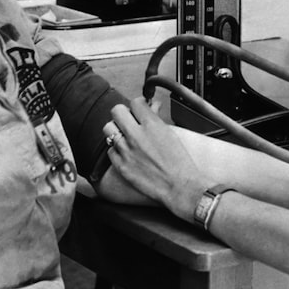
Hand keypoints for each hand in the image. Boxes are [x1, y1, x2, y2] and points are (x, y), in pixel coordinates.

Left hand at [105, 98, 202, 219]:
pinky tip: (126, 153)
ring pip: (108, 128)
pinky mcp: (120, 165)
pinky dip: (117, 150)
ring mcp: (126, 150)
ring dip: (116, 130)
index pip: (135, 102)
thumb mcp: (171, 134)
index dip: (138, 104)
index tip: (139, 109)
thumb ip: (157, 118)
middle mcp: (136, 135)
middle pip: (116, 111)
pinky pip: (110, 150)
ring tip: (124, 135)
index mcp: (152, 125)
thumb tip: (153, 106)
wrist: (179, 186)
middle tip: (129, 119)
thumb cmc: (180, 163)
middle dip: (123, 113)